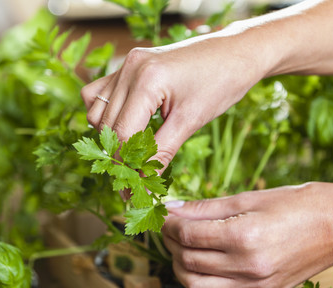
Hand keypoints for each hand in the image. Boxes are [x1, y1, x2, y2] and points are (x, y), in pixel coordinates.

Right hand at [81, 31, 264, 169]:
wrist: (236, 52)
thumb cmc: (220, 83)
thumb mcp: (191, 121)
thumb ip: (161, 153)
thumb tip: (143, 184)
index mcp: (146, 79)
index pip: (122, 132)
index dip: (125, 164)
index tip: (131, 189)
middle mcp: (130, 68)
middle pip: (107, 124)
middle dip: (119, 154)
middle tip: (134, 175)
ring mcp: (126, 64)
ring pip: (97, 110)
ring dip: (110, 134)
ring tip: (133, 150)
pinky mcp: (128, 65)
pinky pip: (99, 93)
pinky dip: (106, 113)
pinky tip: (126, 124)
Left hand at [162, 182, 332, 287]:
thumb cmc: (296, 205)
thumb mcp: (247, 198)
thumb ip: (205, 207)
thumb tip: (172, 208)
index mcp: (243, 236)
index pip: (189, 235)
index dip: (170, 224)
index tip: (165, 216)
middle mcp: (247, 266)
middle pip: (189, 261)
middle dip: (171, 243)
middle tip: (171, 229)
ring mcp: (255, 287)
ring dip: (181, 269)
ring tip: (183, 251)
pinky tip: (206, 281)